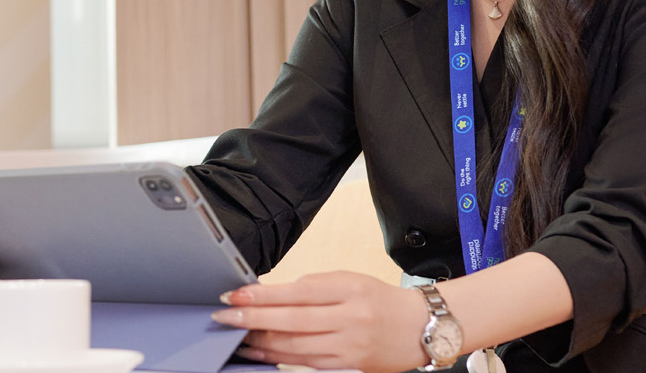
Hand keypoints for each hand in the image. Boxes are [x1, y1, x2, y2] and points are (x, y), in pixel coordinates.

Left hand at [209, 271, 429, 372]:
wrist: (421, 327)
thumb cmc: (380, 300)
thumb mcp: (350, 280)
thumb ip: (314, 287)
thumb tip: (271, 294)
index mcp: (349, 289)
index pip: (297, 292)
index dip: (262, 295)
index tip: (235, 294)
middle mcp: (349, 318)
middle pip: (292, 321)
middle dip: (253, 318)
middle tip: (224, 316)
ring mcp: (349, 345)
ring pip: (295, 346)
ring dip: (260, 342)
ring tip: (235, 336)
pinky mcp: (348, 365)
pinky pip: (306, 363)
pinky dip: (278, 358)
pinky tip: (260, 352)